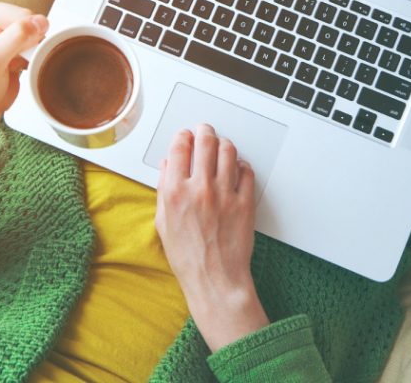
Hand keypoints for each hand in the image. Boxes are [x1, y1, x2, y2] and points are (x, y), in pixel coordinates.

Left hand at [0, 0, 47, 171]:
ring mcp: (1, 29)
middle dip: (25, 43)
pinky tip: (16, 67)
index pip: (18, 14)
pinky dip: (33, 56)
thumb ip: (16, 37)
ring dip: (30, 51)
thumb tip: (41, 21)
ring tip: (10, 65)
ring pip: (35, 31)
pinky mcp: (13, 43)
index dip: (19, 37)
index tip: (4, 56)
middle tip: (8, 62)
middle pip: (28, 20)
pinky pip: (36, 43)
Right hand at [155, 123, 268, 351]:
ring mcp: (225, 194)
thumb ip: (164, 189)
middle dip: (204, 131)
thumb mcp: (163, 222)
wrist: (214, 279)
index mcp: (175, 192)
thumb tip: (170, 165)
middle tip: (205, 131)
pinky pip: (246, 171)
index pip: (180, 148)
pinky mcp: (244, 203)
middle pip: (205, 142)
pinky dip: (241, 165)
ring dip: (224, 144)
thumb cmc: (188, 257)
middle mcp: (200, 189)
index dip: (183, 136)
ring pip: (228, 151)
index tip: (185, 136)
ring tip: (221, 147)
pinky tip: (237, 169)